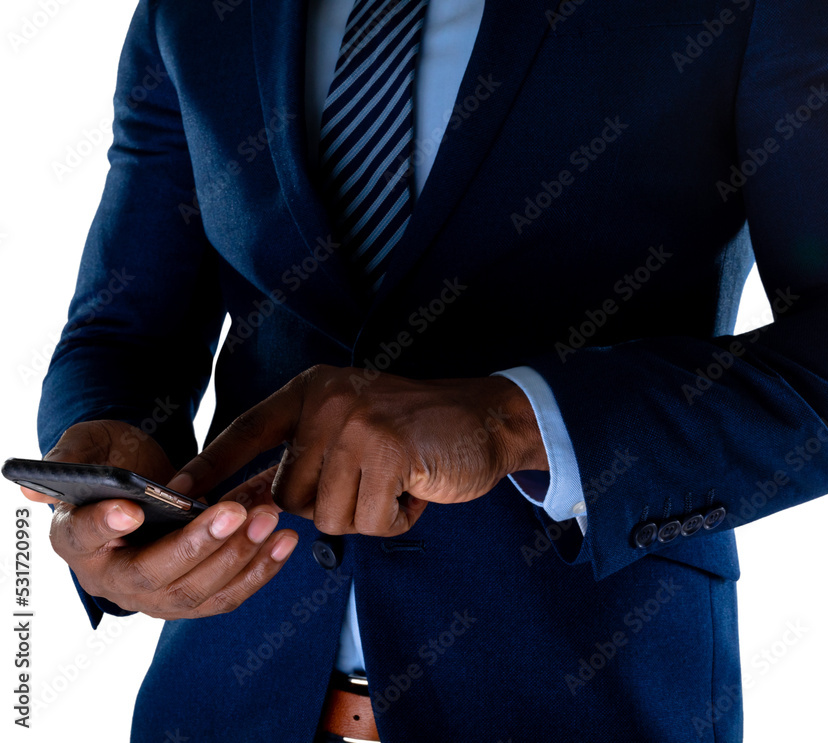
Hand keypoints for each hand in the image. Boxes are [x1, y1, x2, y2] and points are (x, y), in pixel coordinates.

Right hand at [21, 421, 297, 618]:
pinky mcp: (193, 596)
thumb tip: (31, 488)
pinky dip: (260, 570)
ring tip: (269, 517)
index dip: (106, 525)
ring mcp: (154, 595)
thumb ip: (69, 459)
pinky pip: (227, 595)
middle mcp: (112, 578)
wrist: (145, 479)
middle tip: (233, 511)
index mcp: (76, 539)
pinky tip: (285, 541)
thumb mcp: (88, 444)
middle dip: (198, 545)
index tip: (132, 507)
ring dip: (239, 556)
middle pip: (154, 575)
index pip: (84, 538)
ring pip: (197, 591)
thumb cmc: (113, 457)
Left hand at [167, 365, 546, 537]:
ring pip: (328, 516)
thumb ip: (306, 456)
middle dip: (332, 504)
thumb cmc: (416, 431)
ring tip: (398, 480)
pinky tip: (417, 486)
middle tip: (374, 481)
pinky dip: (397, 518)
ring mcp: (356, 423)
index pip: (246, 431)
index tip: (175, 493)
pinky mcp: (387, 450)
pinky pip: (369, 521)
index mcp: (311, 391)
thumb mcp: (352, 427)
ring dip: (368, 513)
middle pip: (290, 496)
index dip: (211, 466)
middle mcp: (326, 401)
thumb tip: (250, 501)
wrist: (486, 418)